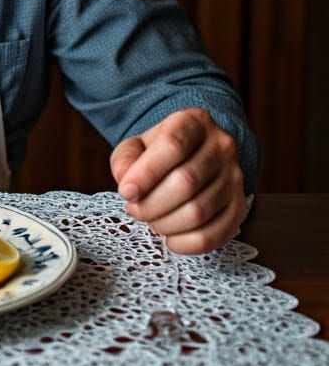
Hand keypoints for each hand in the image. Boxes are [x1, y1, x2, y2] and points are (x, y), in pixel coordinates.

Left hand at [109, 107, 246, 253]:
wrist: (195, 152)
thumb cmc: (161, 151)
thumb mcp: (137, 144)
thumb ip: (125, 160)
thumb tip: (127, 185)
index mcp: (194, 122)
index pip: (173, 146)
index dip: (146, 174)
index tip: (126, 192)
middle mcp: (221, 146)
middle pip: (186, 182)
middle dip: (152, 204)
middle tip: (135, 208)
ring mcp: (235, 176)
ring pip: (200, 211)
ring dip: (166, 224)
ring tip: (150, 218)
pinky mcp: (240, 204)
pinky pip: (218, 233)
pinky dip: (189, 243)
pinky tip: (171, 239)